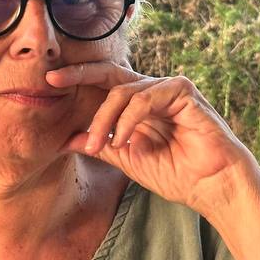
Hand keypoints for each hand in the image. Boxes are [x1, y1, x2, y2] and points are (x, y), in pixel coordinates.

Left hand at [45, 61, 257, 216]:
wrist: (210, 186)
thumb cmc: (177, 174)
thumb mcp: (127, 160)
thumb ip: (101, 146)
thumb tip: (67, 139)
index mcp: (139, 105)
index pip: (104, 84)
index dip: (77, 80)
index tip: (48, 84)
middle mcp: (152, 91)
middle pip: (109, 73)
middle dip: (79, 74)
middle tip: (52, 80)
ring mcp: (167, 88)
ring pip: (123, 92)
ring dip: (105, 120)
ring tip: (100, 146)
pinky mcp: (182, 91)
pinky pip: (144, 99)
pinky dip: (129, 120)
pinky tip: (125, 141)